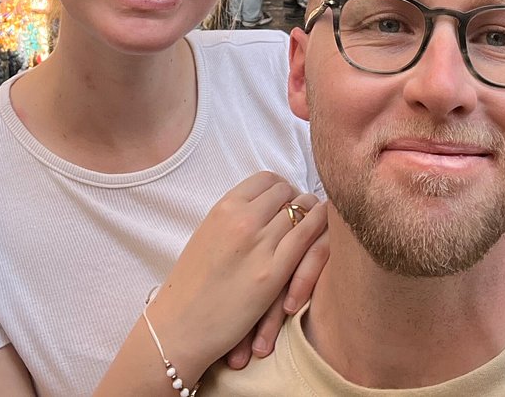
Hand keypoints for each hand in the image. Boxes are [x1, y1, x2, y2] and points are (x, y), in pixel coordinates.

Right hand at [145, 173, 327, 377]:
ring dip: (311, 215)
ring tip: (314, 225)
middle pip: (286, 193)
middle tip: (301, 216)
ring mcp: (259, 244)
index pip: (266, 179)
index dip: (281, 188)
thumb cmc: (191, 285)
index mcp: (223, 207)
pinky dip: (319, 229)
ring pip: (301, 211)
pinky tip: (325, 233)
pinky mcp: (273, 272)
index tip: (285, 201)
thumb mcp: (207, 235)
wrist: (179, 325)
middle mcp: (242, 219)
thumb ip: (233, 217)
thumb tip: (262, 207)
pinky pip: (306, 237)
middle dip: (296, 201)